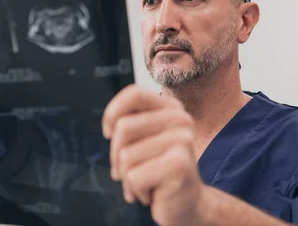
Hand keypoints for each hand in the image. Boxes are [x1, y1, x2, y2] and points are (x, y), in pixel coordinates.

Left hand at [102, 85, 209, 225]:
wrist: (188, 204)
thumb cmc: (159, 171)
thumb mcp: (144, 141)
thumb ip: (131, 124)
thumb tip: (111, 126)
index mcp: (171, 109)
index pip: (135, 93)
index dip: (113, 112)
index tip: (109, 133)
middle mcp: (181, 120)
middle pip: (123, 127)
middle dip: (115, 155)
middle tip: (127, 169)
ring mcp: (183, 141)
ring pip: (126, 155)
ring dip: (126, 176)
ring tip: (142, 183)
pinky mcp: (180, 165)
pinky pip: (134, 177)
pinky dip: (135, 190)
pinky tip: (150, 192)